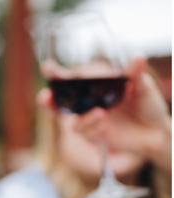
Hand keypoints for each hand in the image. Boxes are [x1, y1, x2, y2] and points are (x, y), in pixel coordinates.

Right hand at [39, 57, 170, 174]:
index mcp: (95, 89)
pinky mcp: (97, 136)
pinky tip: (105, 126)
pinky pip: (87, 134)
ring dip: (84, 119)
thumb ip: (135, 73)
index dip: (56, 74)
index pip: (70, 81)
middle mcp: (89, 105)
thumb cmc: (148, 106)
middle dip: (48, 102)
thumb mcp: (143, 87)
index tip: (47, 67)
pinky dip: (94, 129)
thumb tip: (138, 56)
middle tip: (45, 96)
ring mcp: (91, 121)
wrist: (157, 131)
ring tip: (101, 114)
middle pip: (59, 105)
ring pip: (74, 123)